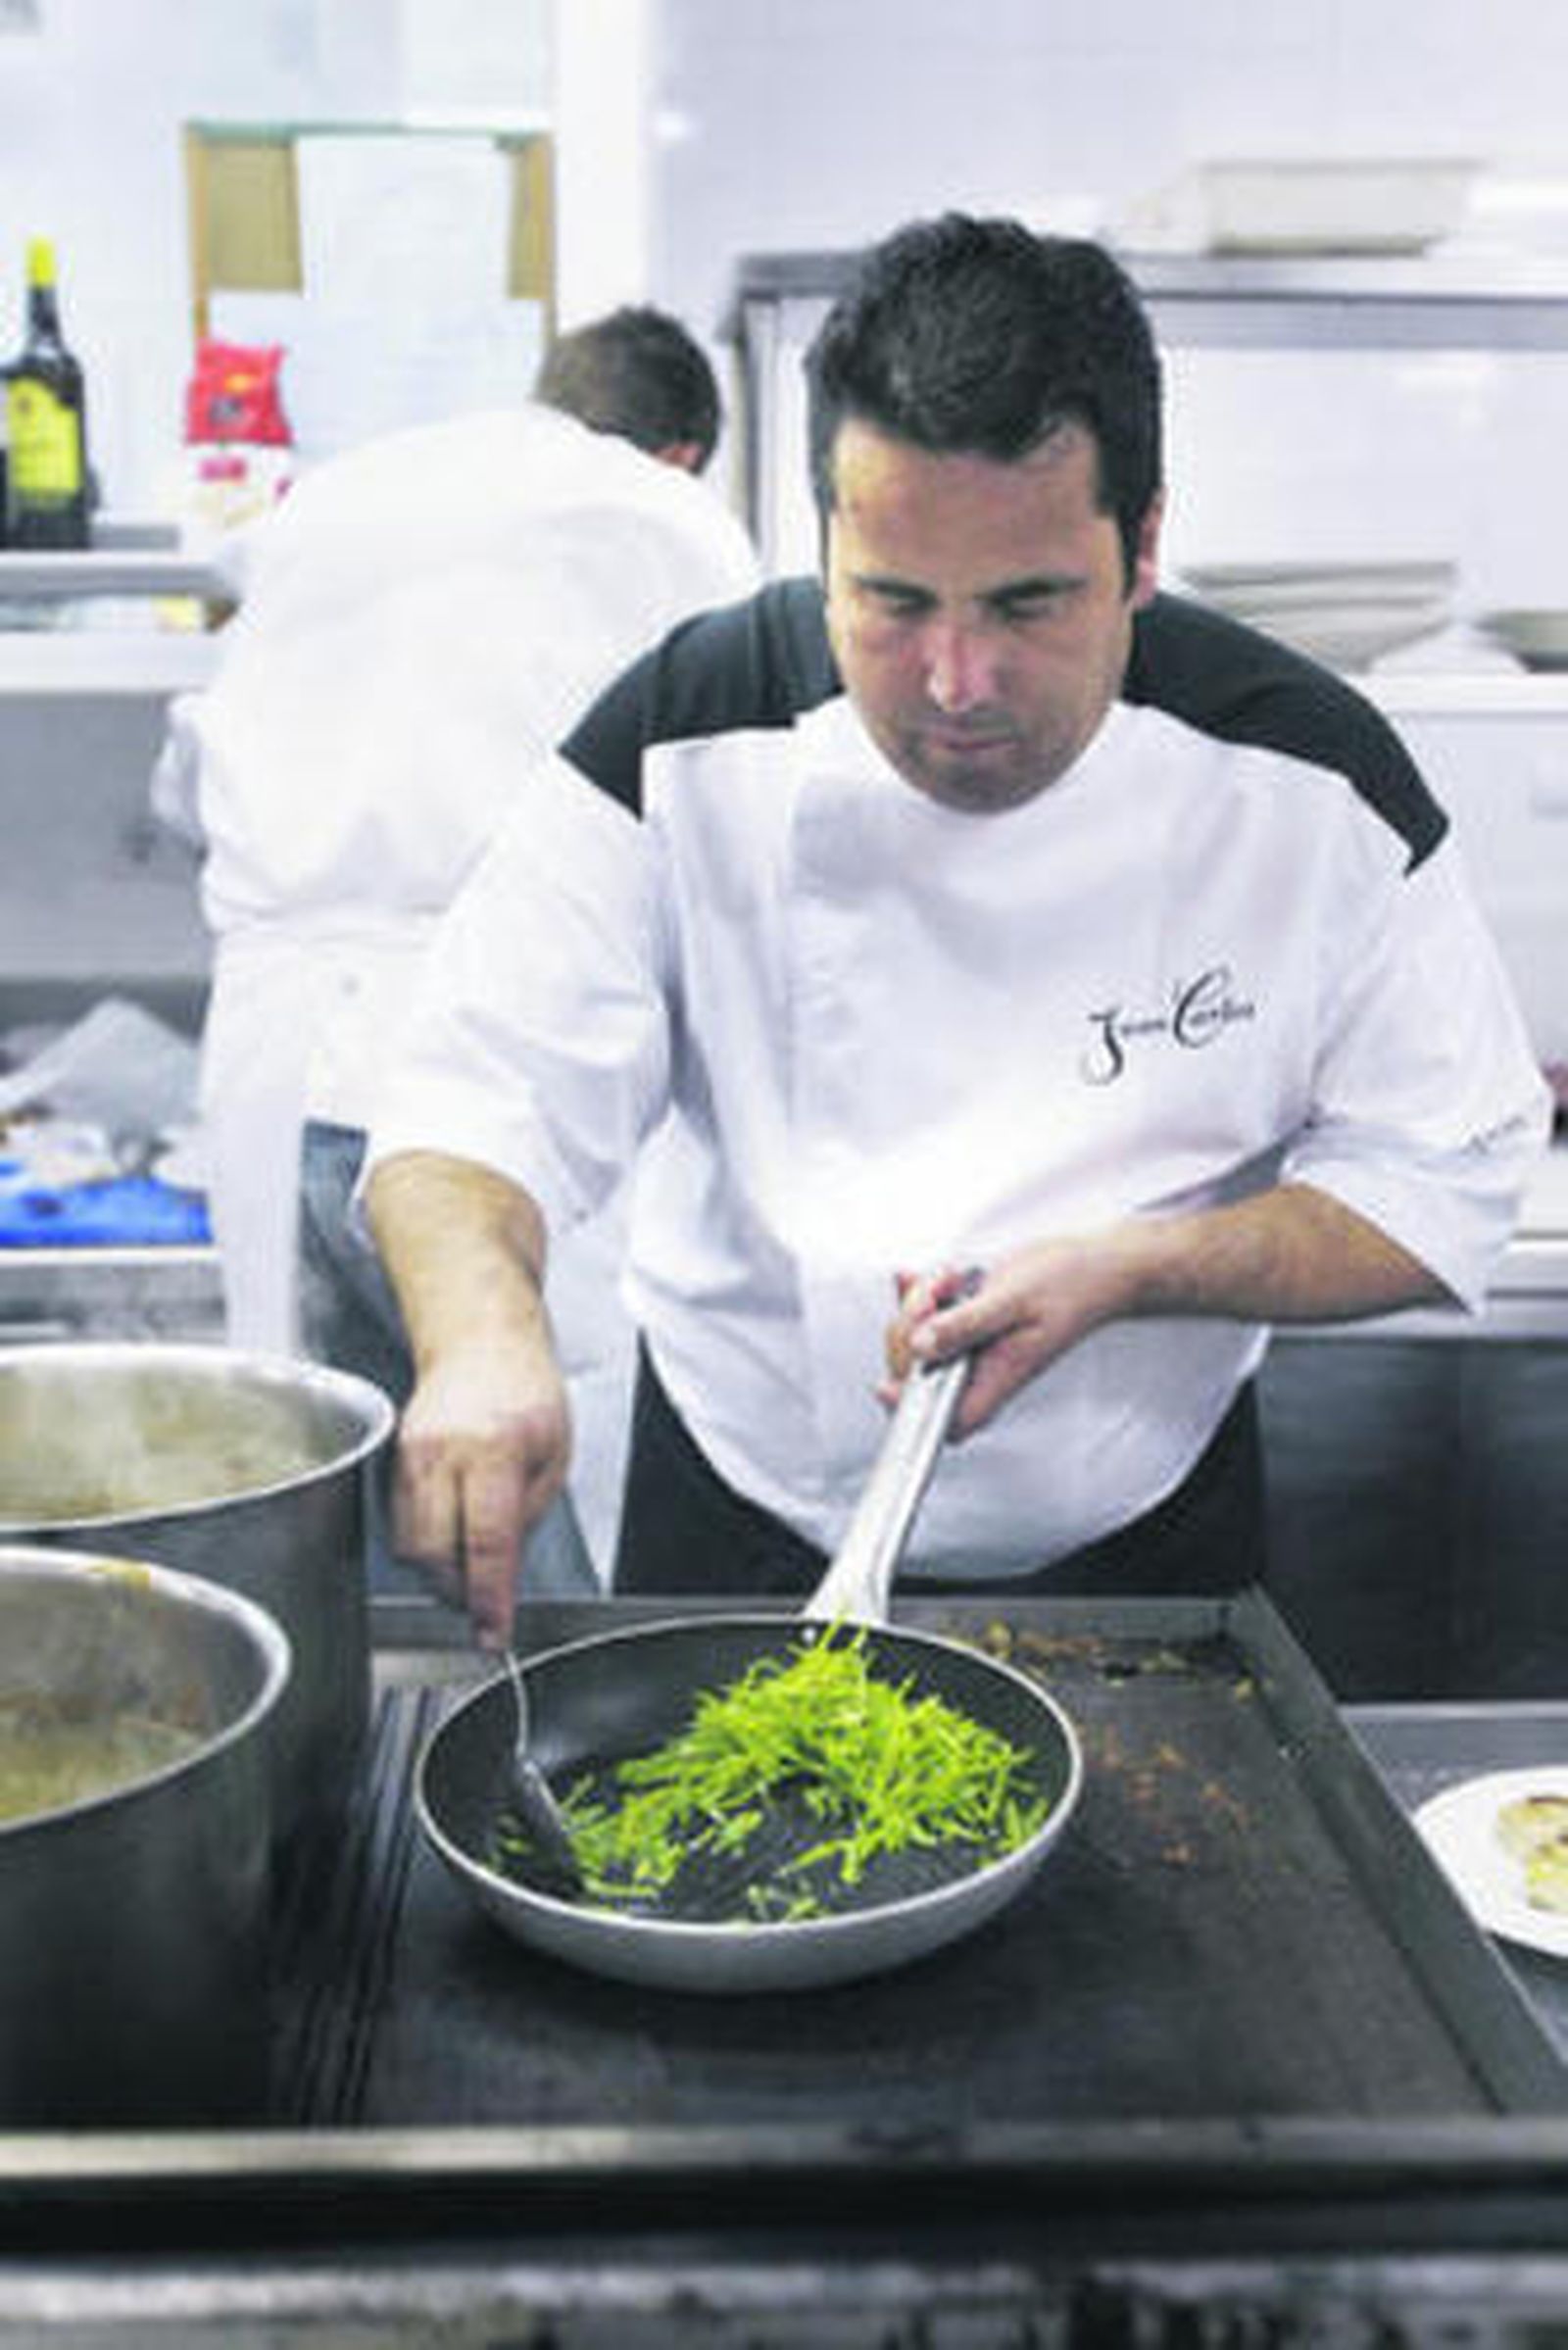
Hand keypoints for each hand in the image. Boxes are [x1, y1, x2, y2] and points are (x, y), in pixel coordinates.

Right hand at [390, 1332, 570, 1649]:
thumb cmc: (526, 1392)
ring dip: (437, 1569)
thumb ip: (526, 1516)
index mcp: (495, 1451)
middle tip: (483, 1601)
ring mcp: (410, 1456)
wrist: (480, 1343)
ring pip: (408, 1545)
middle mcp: (444, 1453)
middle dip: (456, 1591)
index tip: (491, 1633)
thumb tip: (498, 1572)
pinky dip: (424, 1540)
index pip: (486, 1544)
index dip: (488, 1599)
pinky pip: (400, 1522)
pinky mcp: (392, 1460)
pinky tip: (450, 1528)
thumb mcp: (555, 1455)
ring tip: (468, 1562)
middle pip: (432, 1554)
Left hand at [883, 1235, 1138, 1438]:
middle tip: (934, 1295)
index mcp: (995, 1379)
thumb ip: (965, 1325)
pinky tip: (937, 1278)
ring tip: (949, 1280)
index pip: (942, 1419)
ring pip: (915, 1341)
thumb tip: (924, 1346)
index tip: (887, 1379)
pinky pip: (924, 1317)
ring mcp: (969, 1349)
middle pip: (915, 1372)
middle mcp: (978, 1371)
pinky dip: (921, 1293)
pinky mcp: (964, 1326)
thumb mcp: (1013, 1301)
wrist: (1090, 1268)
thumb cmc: (1067, 1287)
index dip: (908, 1407)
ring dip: (918, 1304)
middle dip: (911, 1327)